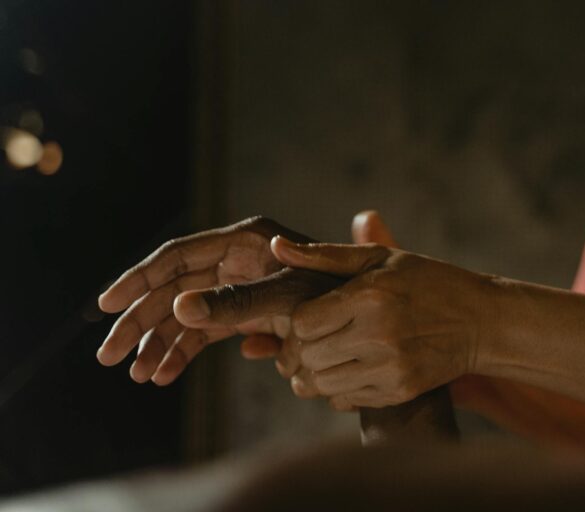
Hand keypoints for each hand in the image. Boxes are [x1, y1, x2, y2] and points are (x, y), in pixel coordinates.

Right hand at [96, 216, 324, 384]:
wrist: (368, 319)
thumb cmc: (337, 296)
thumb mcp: (288, 297)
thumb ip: (236, 303)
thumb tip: (177, 308)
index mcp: (243, 242)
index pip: (177, 256)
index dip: (139, 280)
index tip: (106, 306)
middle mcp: (234, 261)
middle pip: (173, 290)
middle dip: (140, 323)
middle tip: (108, 357)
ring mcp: (238, 288)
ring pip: (184, 315)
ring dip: (159, 345)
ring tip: (139, 376)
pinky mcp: (244, 314)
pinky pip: (204, 333)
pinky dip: (184, 353)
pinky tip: (164, 375)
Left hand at [269, 238, 494, 409]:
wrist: (481, 321)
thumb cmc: (428, 281)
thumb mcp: (381, 257)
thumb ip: (325, 255)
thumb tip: (276, 247)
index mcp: (370, 295)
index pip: (303, 321)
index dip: (299, 320)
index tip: (314, 314)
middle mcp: (378, 334)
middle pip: (308, 355)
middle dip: (303, 348)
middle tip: (316, 338)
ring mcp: (390, 368)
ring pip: (320, 384)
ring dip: (316, 372)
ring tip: (330, 355)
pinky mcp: (398, 392)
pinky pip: (344, 401)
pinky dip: (339, 389)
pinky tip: (353, 369)